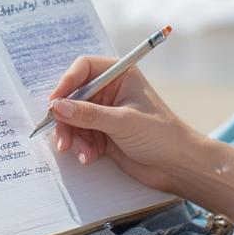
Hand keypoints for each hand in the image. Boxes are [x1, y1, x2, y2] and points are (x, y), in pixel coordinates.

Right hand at [48, 56, 197, 193]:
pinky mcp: (105, 134)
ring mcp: (107, 113)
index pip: (84, 68)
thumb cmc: (161, 135)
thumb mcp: (122, 122)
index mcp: (120, 75)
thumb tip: (56, 107)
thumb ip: (88, 114)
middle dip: (66, 117)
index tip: (54, 102)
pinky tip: (90, 158)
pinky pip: (82, 136)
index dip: (67, 82)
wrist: (179, 166)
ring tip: (81, 152)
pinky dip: (82, 147)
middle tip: (61, 137)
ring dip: (73, 136)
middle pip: (74, 96)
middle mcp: (111, 91)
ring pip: (74, 119)